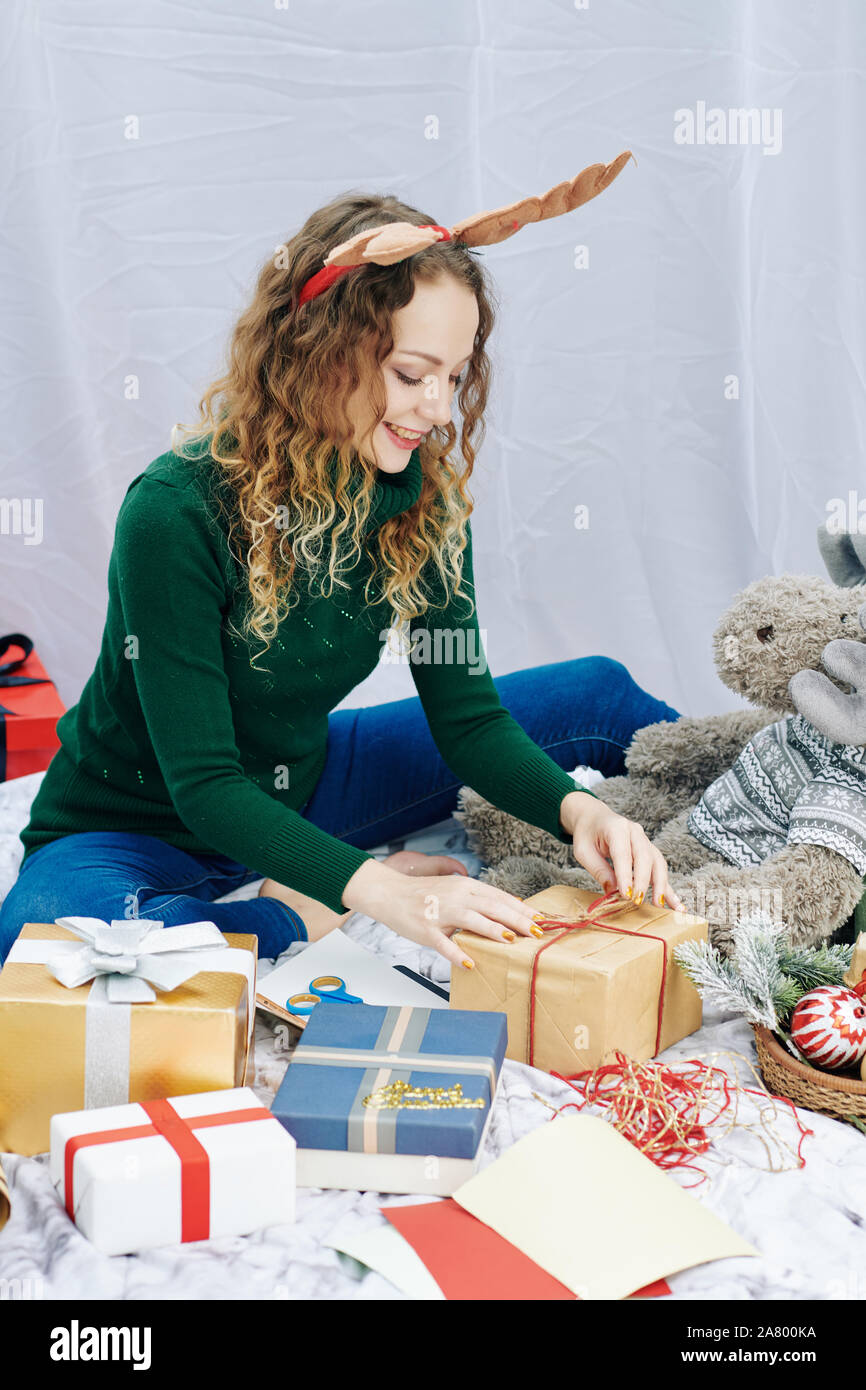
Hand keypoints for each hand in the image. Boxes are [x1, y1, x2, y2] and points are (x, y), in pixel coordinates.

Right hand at [341, 857, 542, 967]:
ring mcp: (440, 913)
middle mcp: (456, 896)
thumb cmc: (425, 894)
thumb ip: (479, 897)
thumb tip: (510, 906)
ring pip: (471, 920)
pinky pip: (443, 943)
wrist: (389, 893)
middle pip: (492, 906)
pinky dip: (457, 953)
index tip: (540, 919)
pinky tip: (470, 963)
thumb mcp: (455, 889)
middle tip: (536, 932)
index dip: (521, 908)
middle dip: (516, 919)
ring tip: (511, 941)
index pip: (499, 897)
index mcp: (465, 887)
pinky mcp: (426, 929)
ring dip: (493, 930)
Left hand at [559, 790, 684, 909]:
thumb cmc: (587, 835)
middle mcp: (634, 831)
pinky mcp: (649, 850)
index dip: (626, 875)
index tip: (626, 895)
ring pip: (658, 862)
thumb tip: (614, 893)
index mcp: (616, 828)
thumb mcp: (584, 852)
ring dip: (660, 885)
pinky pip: (660, 868)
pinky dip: (666, 886)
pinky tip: (675, 902)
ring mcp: (645, 840)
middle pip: (645, 857)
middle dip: (643, 881)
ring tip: (660, 905)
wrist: (594, 819)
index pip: (623, 853)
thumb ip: (599, 871)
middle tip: (637, 900)